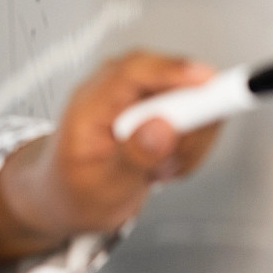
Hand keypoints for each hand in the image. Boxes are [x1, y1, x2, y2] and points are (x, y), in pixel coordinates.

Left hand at [0, 51, 221, 269]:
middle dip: (188, 123)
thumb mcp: (103, 188)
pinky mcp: (154, 111)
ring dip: (188, 142)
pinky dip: (188, 148)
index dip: (173, 72)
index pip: (133, 72)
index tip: (208, 82)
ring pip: (189, 102)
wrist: (65, 200)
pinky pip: (192, 119)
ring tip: (159, 171)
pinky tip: (162, 168)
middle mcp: (113, 93)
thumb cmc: (74, 193)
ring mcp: (135, 100)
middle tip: (176, 160)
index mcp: (89, 105)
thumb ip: (134, 157)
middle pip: (170, 81)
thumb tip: (163, 129)